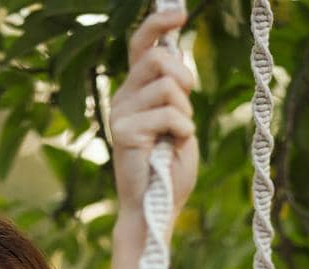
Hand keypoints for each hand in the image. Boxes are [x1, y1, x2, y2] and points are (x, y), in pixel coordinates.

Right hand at [109, 8, 198, 227]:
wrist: (155, 208)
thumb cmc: (170, 170)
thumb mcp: (179, 122)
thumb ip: (175, 92)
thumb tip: (176, 56)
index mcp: (135, 92)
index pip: (139, 46)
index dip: (157, 25)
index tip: (179, 13)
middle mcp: (123, 98)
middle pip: (158, 59)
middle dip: (184, 77)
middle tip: (187, 105)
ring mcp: (121, 113)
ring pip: (167, 85)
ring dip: (185, 110)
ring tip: (177, 135)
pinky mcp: (125, 131)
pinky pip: (170, 114)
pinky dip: (183, 131)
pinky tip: (172, 148)